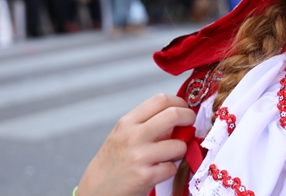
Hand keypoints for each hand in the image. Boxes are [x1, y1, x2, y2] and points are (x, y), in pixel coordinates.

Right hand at [77, 94, 194, 195]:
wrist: (95, 191)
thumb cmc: (113, 161)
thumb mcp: (123, 135)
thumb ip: (146, 124)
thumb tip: (177, 115)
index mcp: (127, 122)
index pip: (160, 99)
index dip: (179, 102)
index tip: (184, 109)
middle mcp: (132, 136)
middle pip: (173, 114)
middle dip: (189, 118)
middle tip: (191, 124)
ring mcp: (139, 156)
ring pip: (179, 145)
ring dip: (181, 150)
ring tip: (172, 154)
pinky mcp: (145, 177)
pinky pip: (172, 168)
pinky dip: (170, 170)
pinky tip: (160, 171)